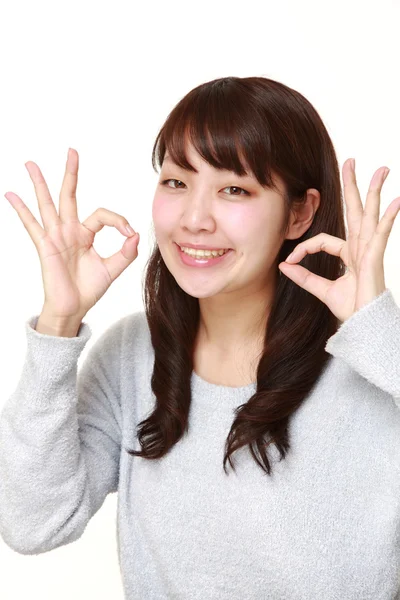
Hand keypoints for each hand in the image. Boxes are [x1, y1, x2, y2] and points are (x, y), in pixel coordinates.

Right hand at [5, 148, 139, 319]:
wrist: (73, 307)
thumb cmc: (89, 289)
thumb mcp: (113, 269)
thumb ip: (126, 253)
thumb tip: (135, 235)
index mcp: (86, 233)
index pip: (102, 214)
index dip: (118, 220)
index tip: (129, 233)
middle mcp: (69, 230)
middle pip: (69, 195)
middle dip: (71, 173)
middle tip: (72, 151)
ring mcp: (56, 236)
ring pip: (48, 204)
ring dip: (40, 183)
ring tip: (31, 164)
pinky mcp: (45, 246)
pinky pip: (31, 225)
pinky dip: (21, 210)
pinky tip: (10, 194)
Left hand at [278, 158, 399, 322]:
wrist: (364, 325)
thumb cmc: (350, 308)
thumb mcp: (321, 289)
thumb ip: (303, 277)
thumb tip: (283, 265)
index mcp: (348, 254)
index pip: (323, 240)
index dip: (304, 247)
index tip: (290, 259)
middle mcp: (360, 248)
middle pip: (355, 211)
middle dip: (353, 186)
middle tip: (351, 161)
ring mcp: (369, 250)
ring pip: (370, 215)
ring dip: (375, 191)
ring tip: (381, 169)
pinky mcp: (375, 258)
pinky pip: (381, 234)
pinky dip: (388, 217)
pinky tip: (396, 201)